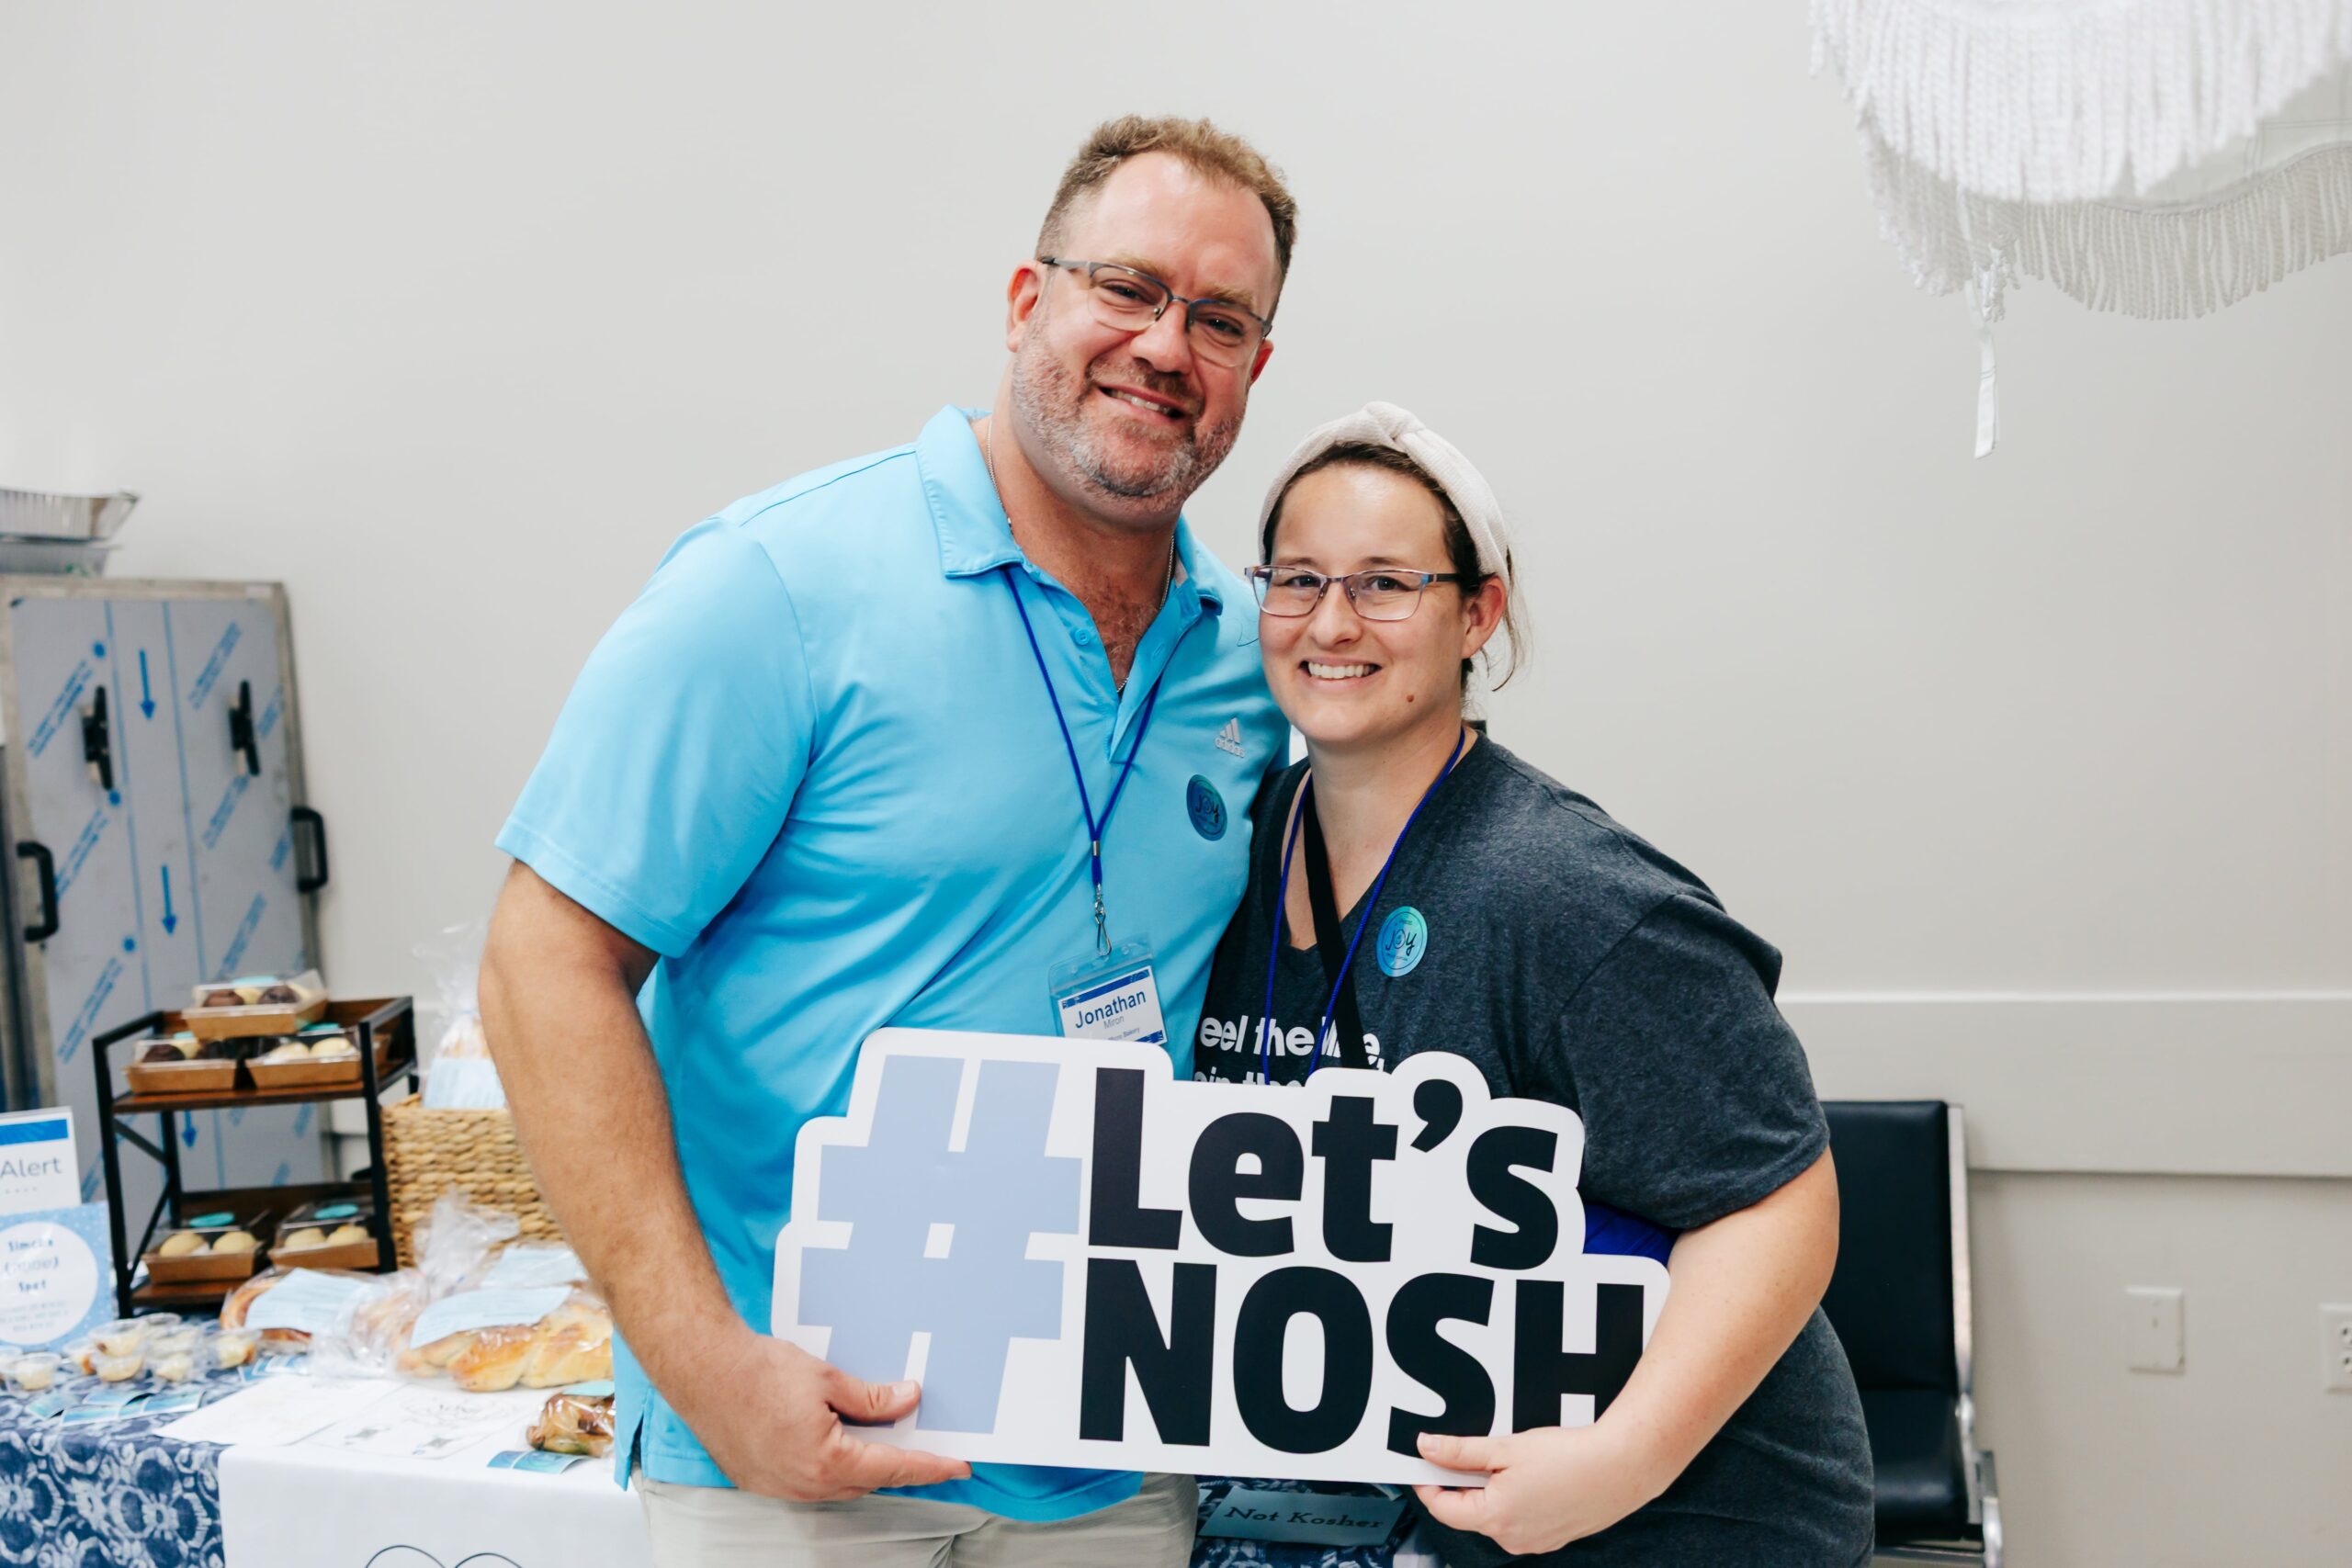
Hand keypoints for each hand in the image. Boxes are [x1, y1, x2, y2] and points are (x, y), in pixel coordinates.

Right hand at [669, 1326, 971, 1501]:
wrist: (703, 1370)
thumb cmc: (757, 1372)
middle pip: (868, 1479)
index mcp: (828, 1461)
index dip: (932, 1466)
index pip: (895, 1468)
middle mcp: (805, 1484)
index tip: (959, 1466)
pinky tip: (837, 1437)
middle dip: (897, 1461)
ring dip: (862, 1463)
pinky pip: (811, 1481)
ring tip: (879, 1432)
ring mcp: (781, 1486)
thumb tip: (906, 1401)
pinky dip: (833, 1464)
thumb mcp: (827, 1379)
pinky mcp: (763, 1480)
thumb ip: (872, 1398)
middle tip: (920, 1436)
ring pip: (839, 1483)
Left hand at [1414, 1425, 1663, 1555]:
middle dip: (1462, 1483)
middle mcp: (1512, 1538)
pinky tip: (1531, 1476)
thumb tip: (1427, 1448)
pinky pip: (1519, 1519)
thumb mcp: (1506, 1447)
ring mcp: (1533, 1542)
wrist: (1621, 1468)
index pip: (1442, 1508)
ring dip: (1490, 1490)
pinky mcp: (1551, 1536)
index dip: (1428, 1483)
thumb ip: (1461, 1452)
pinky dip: (1514, 1499)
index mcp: (1495, 1518)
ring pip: (1494, 1516)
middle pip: (1468, 1512)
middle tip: (1469, 1452)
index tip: (1424, 1462)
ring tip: (1509, 1460)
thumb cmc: (1570, 1458)